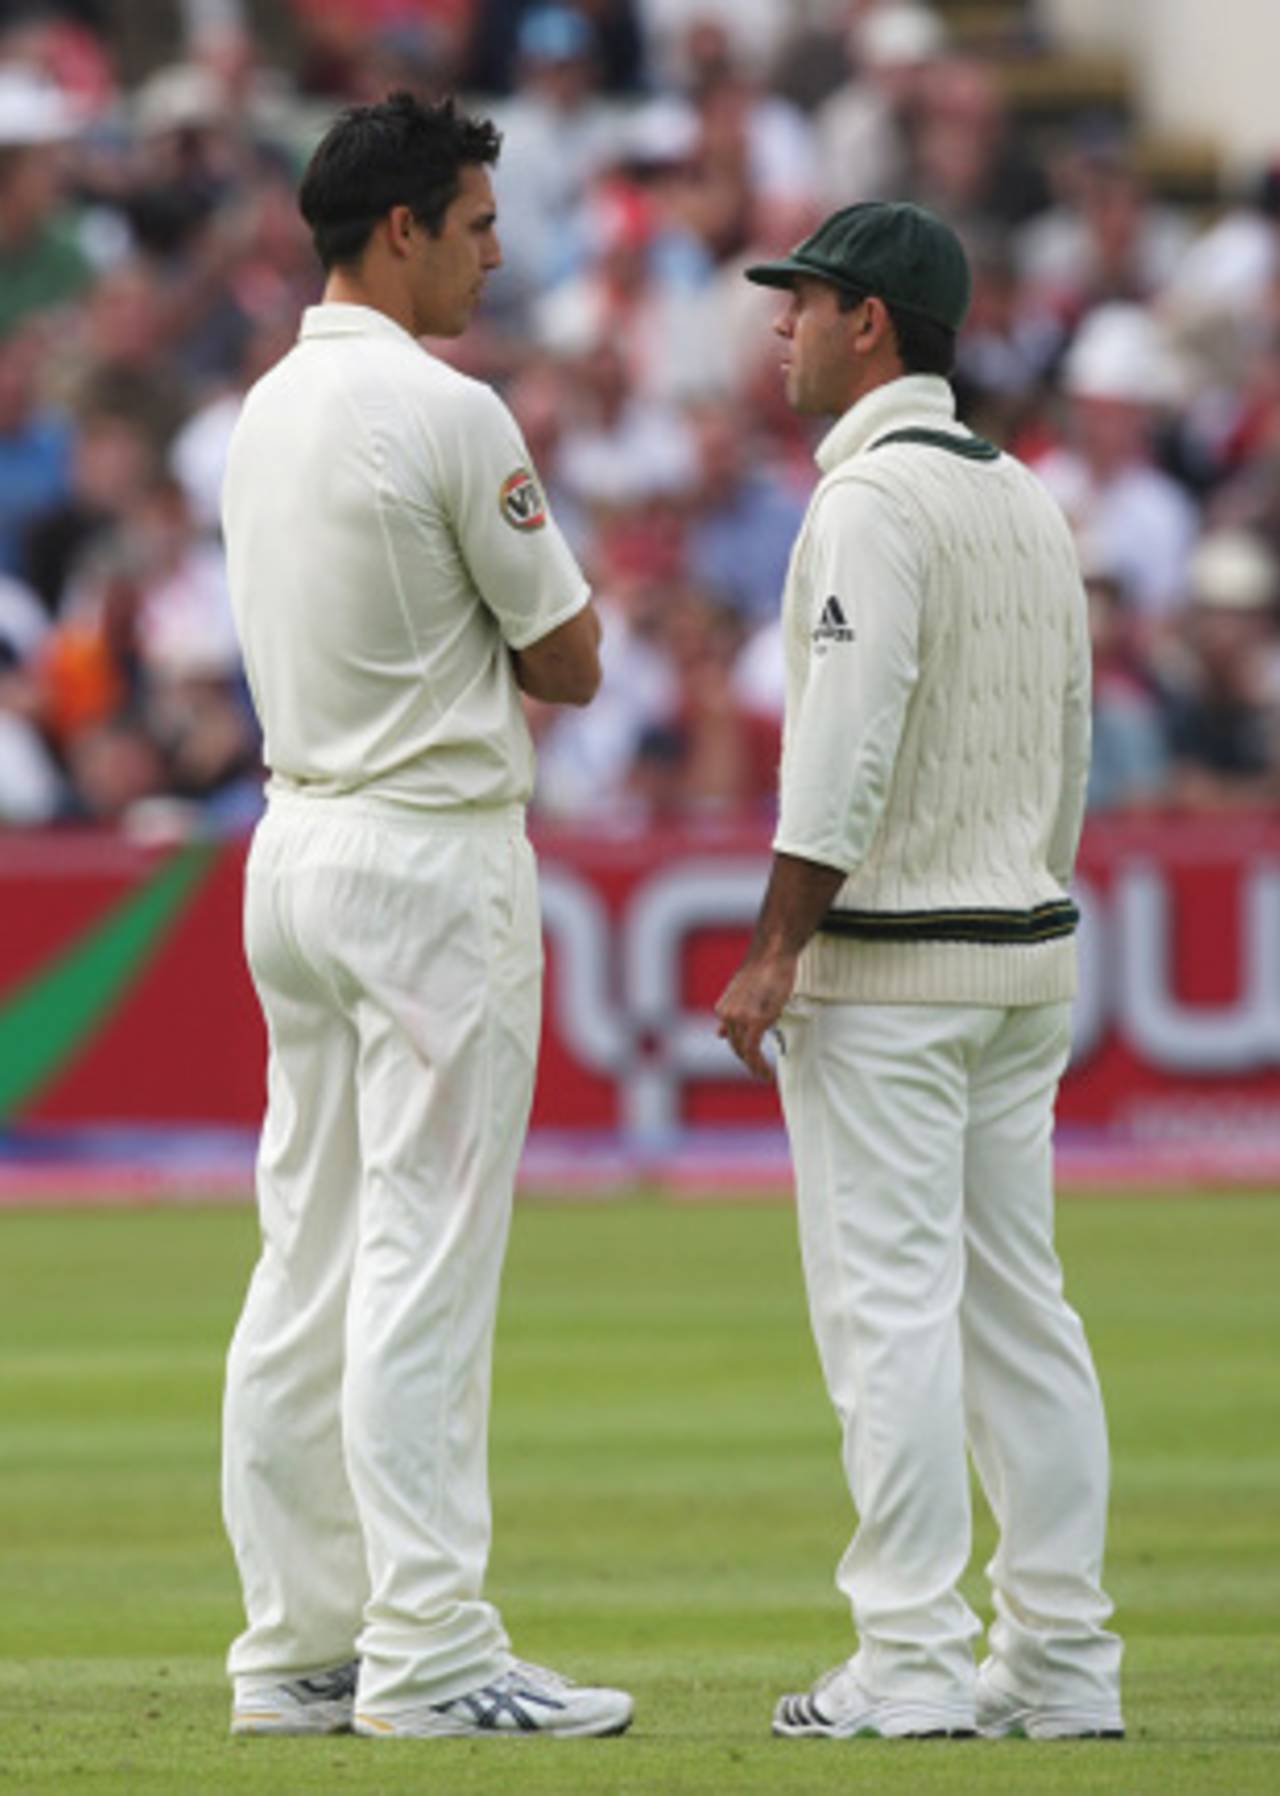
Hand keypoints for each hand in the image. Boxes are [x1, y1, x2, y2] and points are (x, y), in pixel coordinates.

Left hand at [715, 950, 796, 1081]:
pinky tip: (766, 1073)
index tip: (752, 1062)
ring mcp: (740, 1018)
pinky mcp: (756, 1020)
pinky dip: (759, 1065)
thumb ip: (732, 1014)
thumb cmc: (763, 969)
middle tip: (761, 1074)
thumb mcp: (742, 992)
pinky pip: (753, 1051)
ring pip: (744, 1052)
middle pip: (737, 1047)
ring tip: (764, 1076)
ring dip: (755, 1067)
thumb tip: (719, 1035)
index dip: (742, 1052)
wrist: (772, 953)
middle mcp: (727, 1014)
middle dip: (748, 1062)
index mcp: (723, 1009)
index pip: (731, 1037)